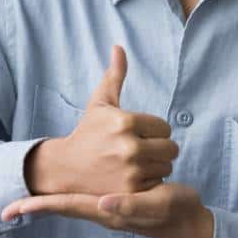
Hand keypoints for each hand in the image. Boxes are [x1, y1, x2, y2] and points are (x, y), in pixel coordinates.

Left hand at [1, 182, 214, 237]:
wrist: (188, 221)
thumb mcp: (155, 204)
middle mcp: (101, 209)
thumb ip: (130, 205)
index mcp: (106, 210)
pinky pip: (83, 199)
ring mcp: (106, 206)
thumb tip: (102, 203)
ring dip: (47, 201)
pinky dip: (66, 195)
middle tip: (6, 208)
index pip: (66, 206)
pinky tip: (61, 190)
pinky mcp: (113, 200)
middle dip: (36, 206)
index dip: (40, 207)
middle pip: (61, 206)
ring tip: (23, 200)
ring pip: (70, 201)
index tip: (12, 210)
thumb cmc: (173, 212)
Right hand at [25, 45, 178, 195]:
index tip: (137, 135)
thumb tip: (119, 46)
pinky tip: (131, 178)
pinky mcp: (131, 191)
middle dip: (158, 149)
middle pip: (171, 148)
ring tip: (133, 164)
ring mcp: (131, 171)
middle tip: (138, 151)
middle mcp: (130, 147)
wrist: (66, 168)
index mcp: (126, 121)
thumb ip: (115, 75)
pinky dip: (148, 182)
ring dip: (155, 166)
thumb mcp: (100, 102)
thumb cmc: (88, 132)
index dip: (153, 132)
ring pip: (166, 166)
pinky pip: (157, 183)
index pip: (164, 128)